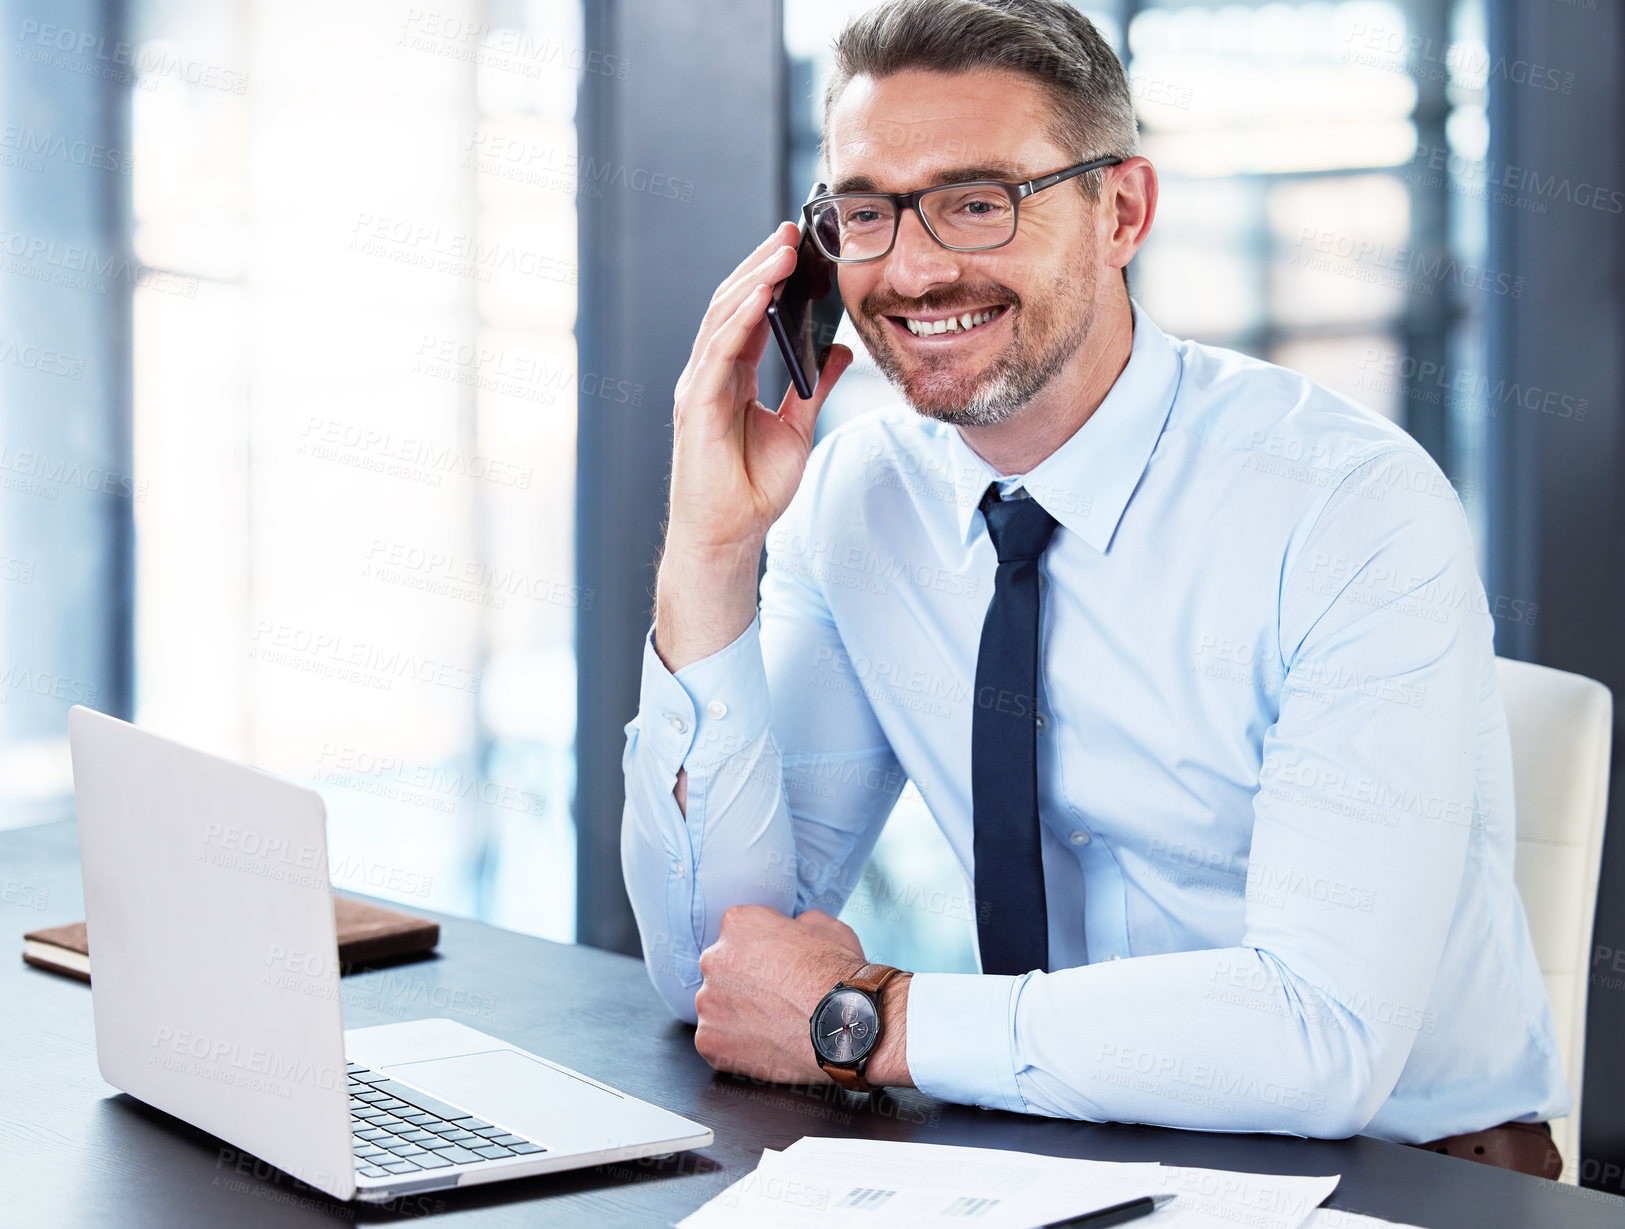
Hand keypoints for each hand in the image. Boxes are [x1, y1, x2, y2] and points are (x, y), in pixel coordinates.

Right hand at [653, 224, 854, 676]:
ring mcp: (698, 387)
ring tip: (781, 250)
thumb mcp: (798, 428)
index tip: (797, 245)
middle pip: (732, 304)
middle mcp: (708, 374)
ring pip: (723, 318)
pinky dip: (740, 320)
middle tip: (792, 230)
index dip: (770, 277)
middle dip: (762, 265)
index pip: (747, 313)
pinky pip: (719, 352)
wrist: (728, 536)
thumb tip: (838, 351)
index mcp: (730, 376)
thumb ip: (814, 387)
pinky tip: (762, 296)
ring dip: (753, 281)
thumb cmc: (752, 490)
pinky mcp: (696, 405)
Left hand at [694, 905, 910, 1086]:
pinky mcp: (708, 1040)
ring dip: (737, 1014)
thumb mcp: (827, 926)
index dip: (761, 952)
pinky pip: (715, 1041)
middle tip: (775, 998)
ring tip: (773, 1025)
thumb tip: (795, 927)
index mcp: (738, 923)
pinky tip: (765, 1044)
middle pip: (722, 969)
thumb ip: (798, 922)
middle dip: (743, 982)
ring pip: (716, 1006)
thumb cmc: (841, 975)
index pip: (738, 933)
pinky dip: (735, 1045)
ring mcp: (707, 1002)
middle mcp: (714, 957)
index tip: (777, 968)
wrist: (847, 1026)